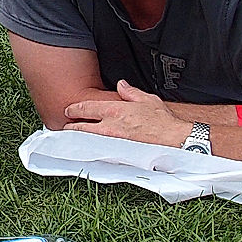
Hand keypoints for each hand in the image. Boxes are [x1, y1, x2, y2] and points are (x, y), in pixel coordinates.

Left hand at [63, 80, 191, 147]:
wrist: (175, 141)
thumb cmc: (163, 121)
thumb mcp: (147, 100)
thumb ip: (130, 92)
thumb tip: (121, 85)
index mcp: (114, 111)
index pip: (85, 108)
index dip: (73, 109)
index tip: (68, 111)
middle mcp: (109, 127)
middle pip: (80, 128)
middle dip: (70, 127)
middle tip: (65, 126)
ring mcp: (111, 142)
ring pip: (86, 141)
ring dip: (78, 139)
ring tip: (72, 139)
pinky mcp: (117, 155)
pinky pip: (98, 152)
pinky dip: (91, 150)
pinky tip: (89, 150)